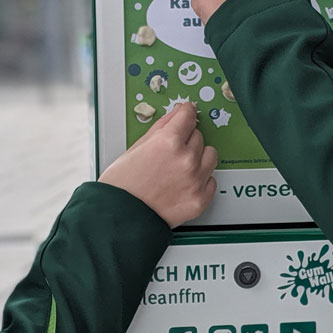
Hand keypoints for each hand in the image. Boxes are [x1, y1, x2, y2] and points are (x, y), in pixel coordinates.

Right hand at [100, 102, 217, 226]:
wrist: (121, 218)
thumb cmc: (122, 186)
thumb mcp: (136, 148)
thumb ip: (160, 128)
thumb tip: (176, 115)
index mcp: (168, 142)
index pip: (189, 116)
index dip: (185, 114)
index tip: (186, 114)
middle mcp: (186, 160)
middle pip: (198, 136)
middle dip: (186, 140)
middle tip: (171, 152)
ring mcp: (195, 180)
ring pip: (210, 155)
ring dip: (199, 157)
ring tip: (180, 167)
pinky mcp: (200, 199)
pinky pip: (211, 180)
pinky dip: (201, 180)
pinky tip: (184, 183)